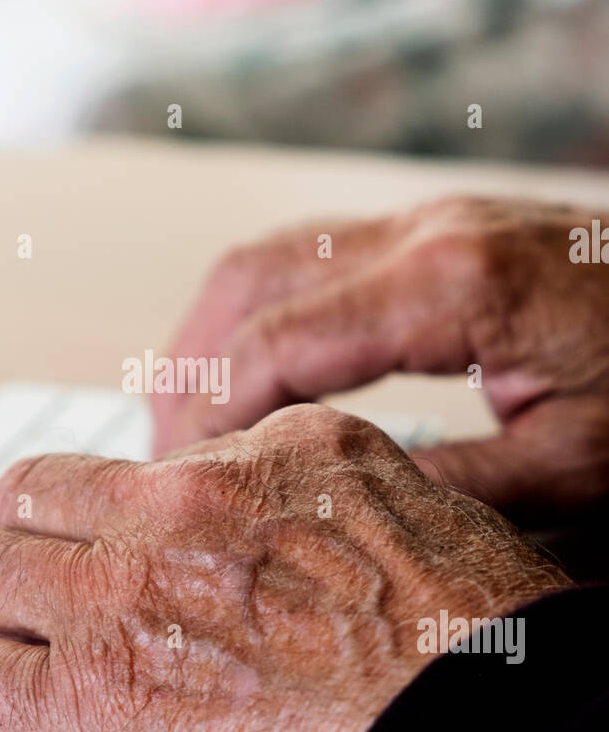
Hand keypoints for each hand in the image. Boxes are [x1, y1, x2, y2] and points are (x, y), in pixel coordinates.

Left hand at [0, 405, 566, 731]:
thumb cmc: (478, 664)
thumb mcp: (419, 530)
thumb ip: (331, 517)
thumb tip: (290, 546)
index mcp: (266, 460)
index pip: (135, 470)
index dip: (91, 519)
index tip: (78, 556)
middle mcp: (180, 507)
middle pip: (29, 503)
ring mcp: (123, 596)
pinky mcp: (85, 698)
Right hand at [153, 195, 608, 522]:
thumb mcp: (572, 467)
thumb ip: (443, 489)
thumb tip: (335, 510)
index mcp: (452, 283)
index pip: (279, 341)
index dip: (212, 413)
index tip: (182, 478)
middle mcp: (429, 231)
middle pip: (252, 278)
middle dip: (190, 367)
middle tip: (164, 454)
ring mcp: (434, 220)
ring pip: (277, 256)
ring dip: (219, 333)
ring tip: (195, 418)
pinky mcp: (446, 231)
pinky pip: (320, 257)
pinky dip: (268, 314)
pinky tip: (268, 372)